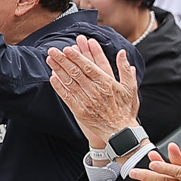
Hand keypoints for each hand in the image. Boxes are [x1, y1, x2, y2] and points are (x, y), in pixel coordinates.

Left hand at [46, 35, 141, 149]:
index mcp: (106, 83)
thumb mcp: (130, 88)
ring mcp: (86, 101)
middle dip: (63, 60)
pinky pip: (67, 97)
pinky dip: (59, 87)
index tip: (67, 48)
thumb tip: (121, 53)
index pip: (88, 66)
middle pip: (76, 72)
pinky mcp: (80, 111)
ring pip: (69, 82)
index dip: (77, 57)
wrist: (120, 131)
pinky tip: (52, 78)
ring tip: (49, 60)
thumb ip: (125, 69)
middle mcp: (95, 90)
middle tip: (52, 50)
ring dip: (58, 70)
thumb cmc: (126, 109)